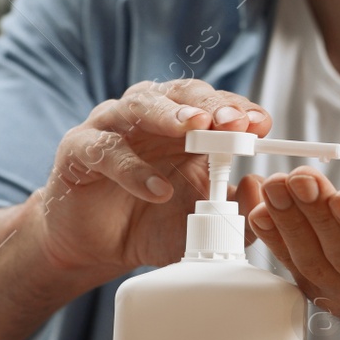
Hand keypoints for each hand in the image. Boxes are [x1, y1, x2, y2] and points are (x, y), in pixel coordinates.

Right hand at [27, 79, 271, 279]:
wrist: (95, 246)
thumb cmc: (151, 223)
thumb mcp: (201, 222)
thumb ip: (235, 210)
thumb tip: (258, 185)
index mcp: (184, 126)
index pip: (215, 104)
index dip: (238, 109)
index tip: (261, 125)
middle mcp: (149, 117)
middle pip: (182, 93)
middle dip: (210, 104)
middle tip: (231, 121)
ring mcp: (111, 128)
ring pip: (140, 105)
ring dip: (170, 114)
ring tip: (195, 128)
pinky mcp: (78, 150)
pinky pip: (105, 150)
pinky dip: (132, 168)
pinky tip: (156, 189)